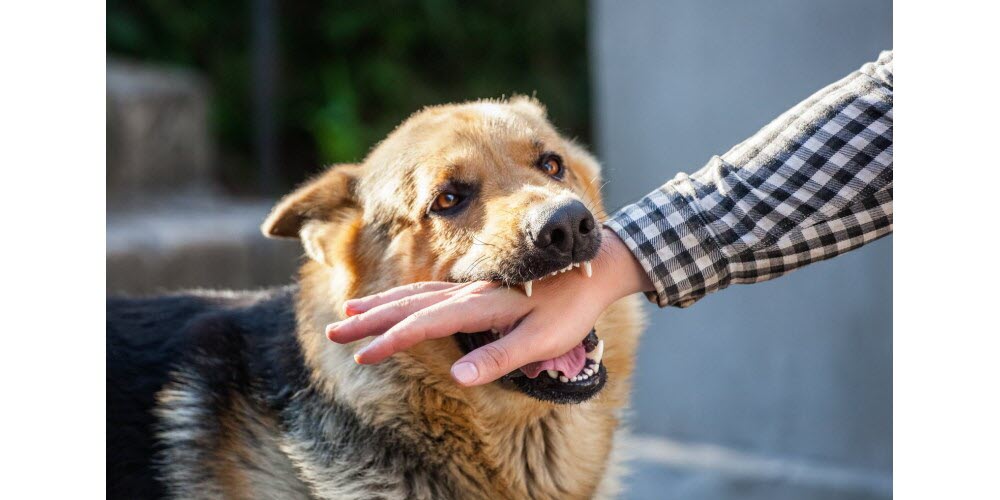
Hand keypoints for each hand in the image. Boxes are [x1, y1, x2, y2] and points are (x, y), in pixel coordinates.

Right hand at [325, 229, 651, 385]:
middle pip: (409, 305)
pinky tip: (396, 302)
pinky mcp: (478, 288)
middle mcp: (470, 292)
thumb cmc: (572, 308)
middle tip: (335, 329)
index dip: (392, 341)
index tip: (363, 355)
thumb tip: (459, 376)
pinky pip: (431, 291)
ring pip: (416, 294)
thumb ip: (501, 357)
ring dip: (381, 304)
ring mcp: (472, 287)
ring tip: (350, 311)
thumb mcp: (543, 339)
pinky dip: (404, 297)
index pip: (426, 324)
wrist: (595, 266)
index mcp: (482, 305)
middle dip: (370, 319)